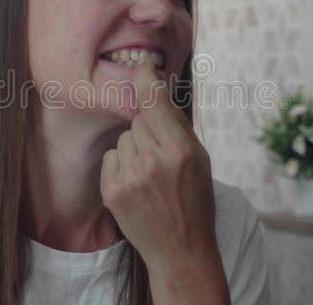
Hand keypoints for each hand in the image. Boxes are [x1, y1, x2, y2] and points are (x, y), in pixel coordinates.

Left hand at [99, 57, 218, 269]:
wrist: (180, 250)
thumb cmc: (195, 201)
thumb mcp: (201, 160)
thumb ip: (179, 126)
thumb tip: (160, 92)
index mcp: (180, 150)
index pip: (154, 101)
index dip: (145, 77)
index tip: (141, 62)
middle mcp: (153, 161)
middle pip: (138, 120)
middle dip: (149, 130)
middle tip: (163, 157)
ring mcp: (130, 177)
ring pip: (124, 138)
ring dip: (135, 149)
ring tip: (150, 175)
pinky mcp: (112, 191)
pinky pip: (112, 157)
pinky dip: (121, 165)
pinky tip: (136, 184)